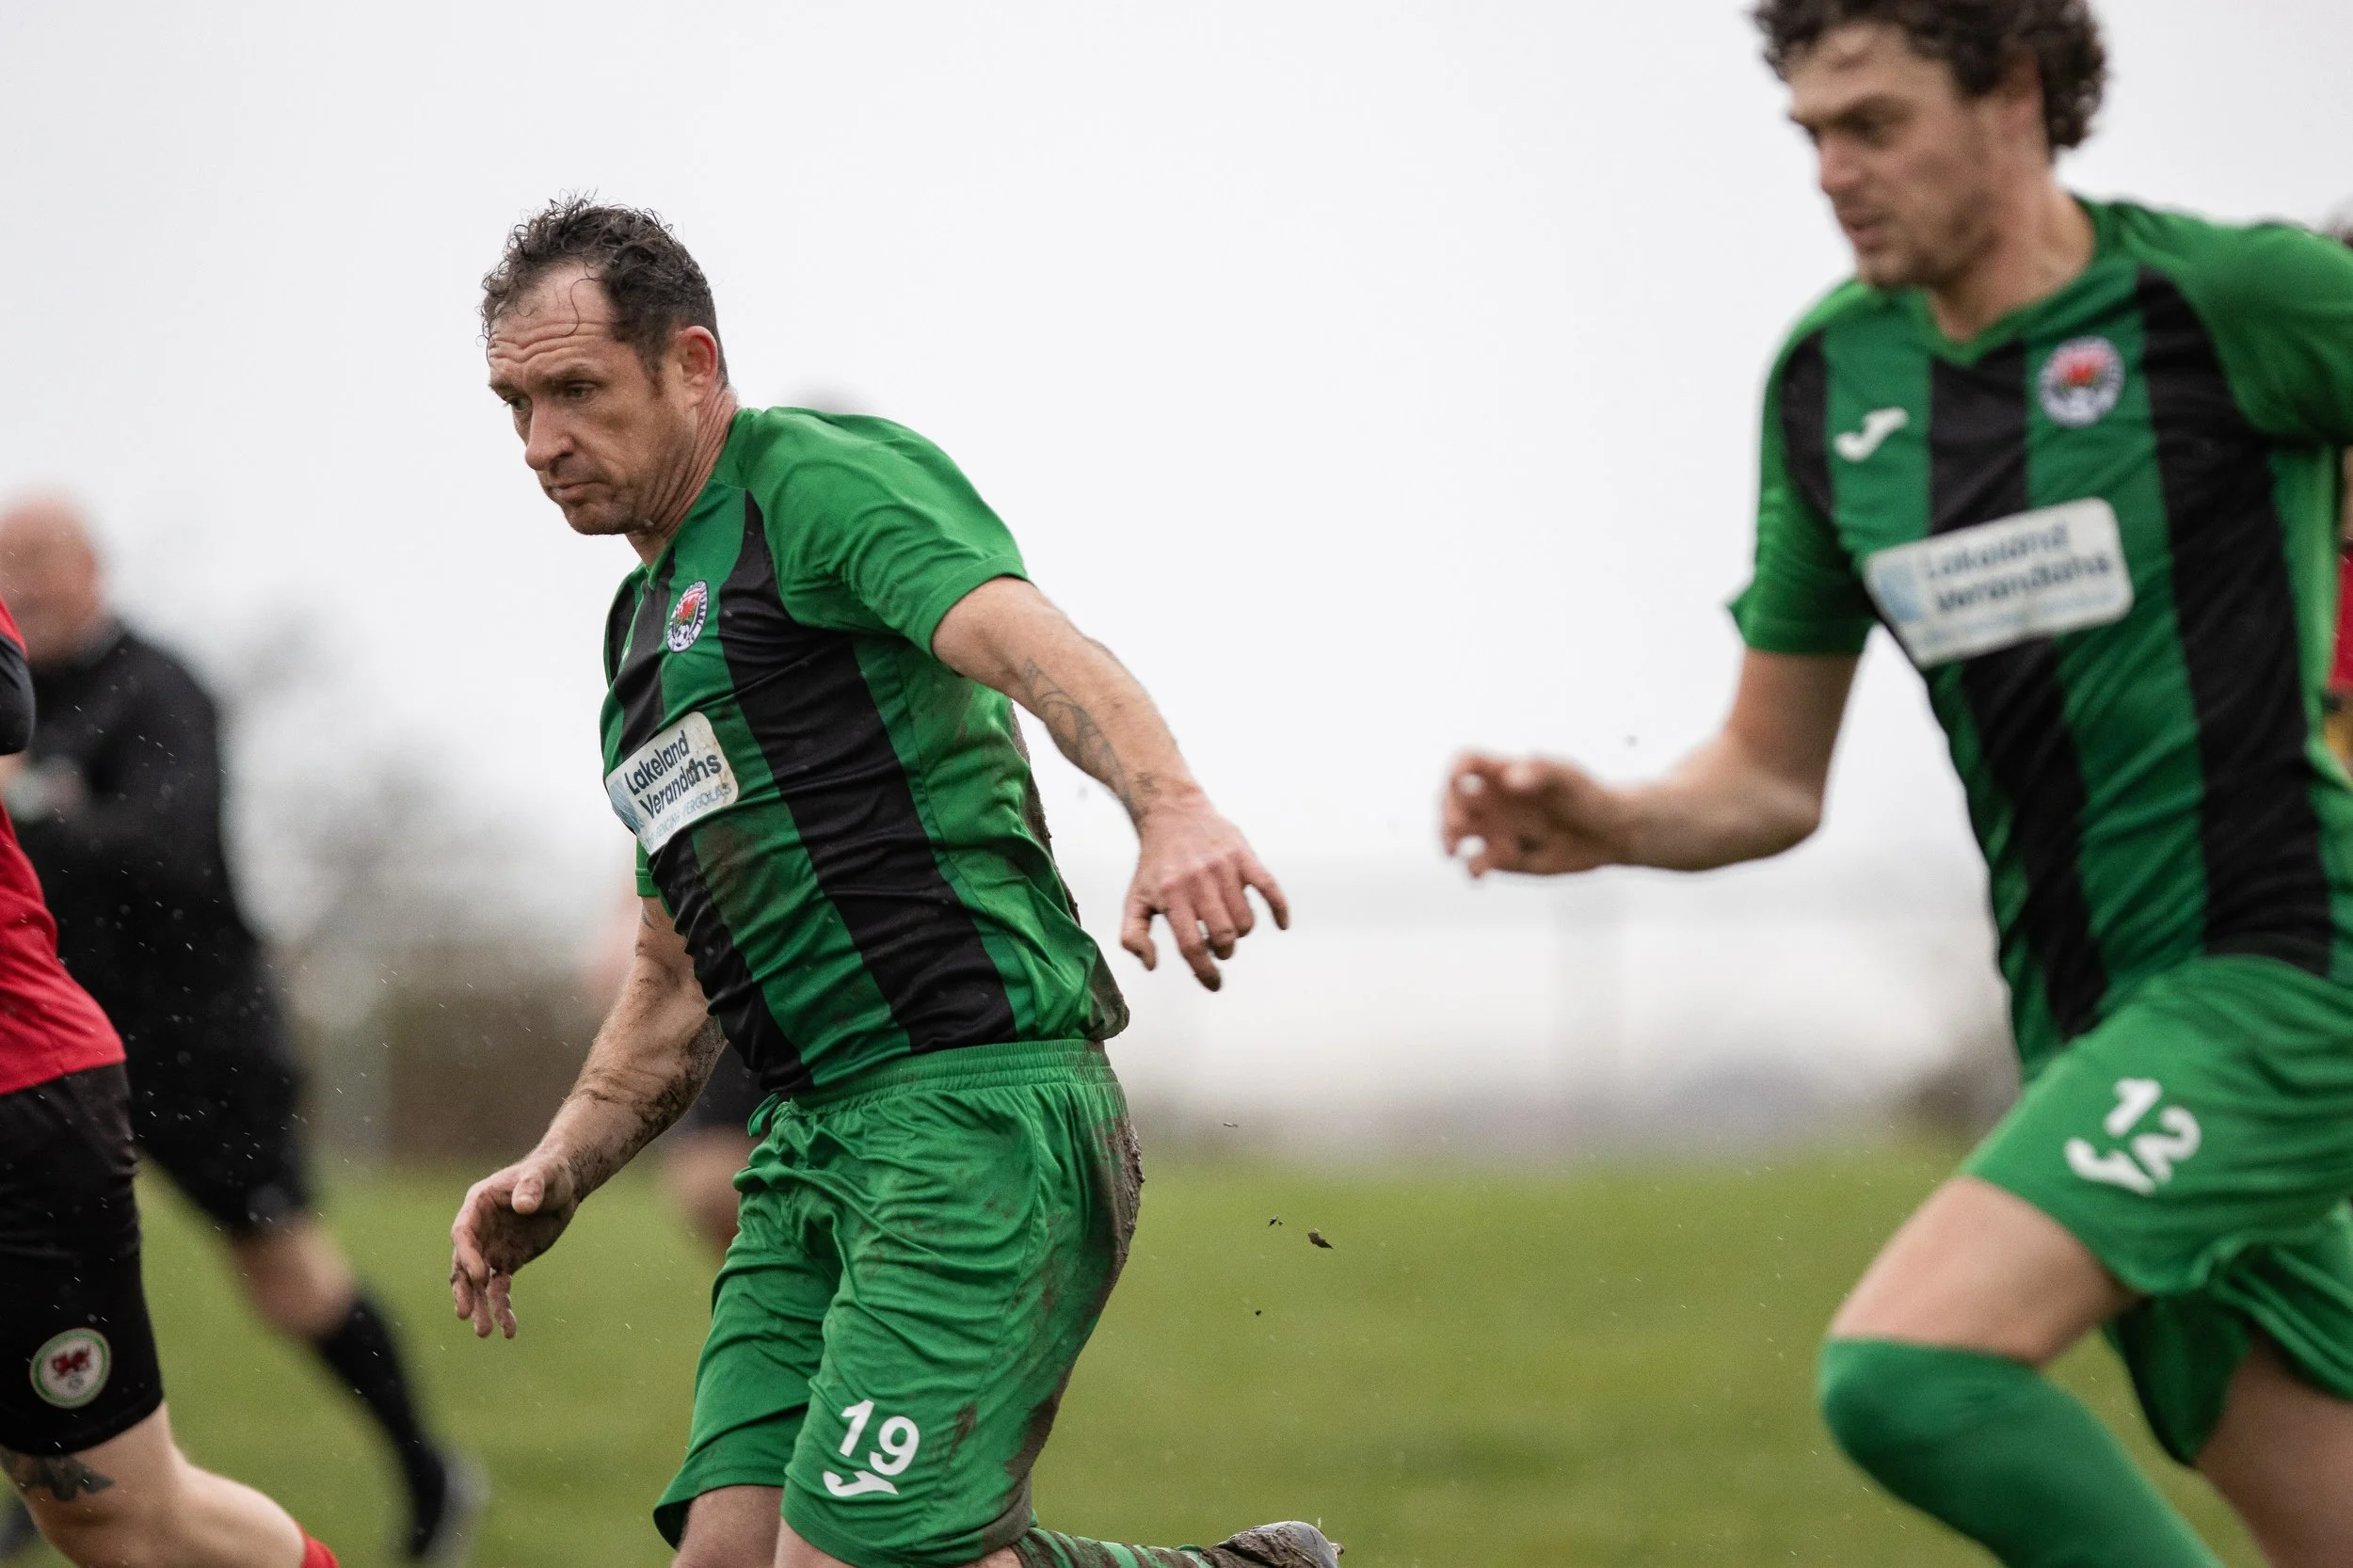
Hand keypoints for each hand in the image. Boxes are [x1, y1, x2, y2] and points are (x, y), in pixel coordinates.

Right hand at [449, 1152, 580, 1338]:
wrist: (565, 1185)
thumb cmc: (549, 1173)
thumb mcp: (543, 1175)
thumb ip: (531, 1187)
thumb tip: (523, 1205)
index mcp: (478, 1205)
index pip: (463, 1233)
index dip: (467, 1255)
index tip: (478, 1276)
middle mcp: (479, 1230)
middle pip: (464, 1263)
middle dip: (464, 1289)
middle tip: (465, 1313)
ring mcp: (491, 1248)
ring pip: (479, 1283)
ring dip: (481, 1306)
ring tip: (484, 1332)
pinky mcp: (508, 1261)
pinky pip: (501, 1289)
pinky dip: (502, 1308)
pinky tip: (508, 1329)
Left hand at [1122, 793, 1288, 990]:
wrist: (1172, 813)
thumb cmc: (1155, 864)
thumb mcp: (1134, 898)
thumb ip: (1133, 935)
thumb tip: (1151, 964)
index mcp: (1170, 896)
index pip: (1191, 946)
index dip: (1205, 972)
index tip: (1214, 984)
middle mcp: (1198, 882)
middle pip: (1223, 936)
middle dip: (1223, 951)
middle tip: (1218, 947)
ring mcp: (1223, 868)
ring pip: (1245, 921)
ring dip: (1240, 933)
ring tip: (1228, 924)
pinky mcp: (1244, 856)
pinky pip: (1270, 888)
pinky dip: (1279, 910)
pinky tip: (1281, 924)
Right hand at [1442, 751, 1632, 876]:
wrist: (1609, 834)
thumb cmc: (1589, 796)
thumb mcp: (1568, 777)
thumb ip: (1540, 770)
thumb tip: (1509, 779)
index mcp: (1502, 773)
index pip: (1465, 763)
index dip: (1454, 771)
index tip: (1457, 784)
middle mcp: (1493, 801)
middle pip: (1450, 800)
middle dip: (1446, 813)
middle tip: (1459, 826)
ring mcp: (1495, 830)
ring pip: (1454, 834)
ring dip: (1447, 841)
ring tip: (1455, 852)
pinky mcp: (1503, 858)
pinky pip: (1475, 865)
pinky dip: (1472, 870)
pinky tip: (1482, 873)